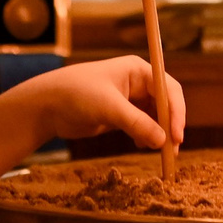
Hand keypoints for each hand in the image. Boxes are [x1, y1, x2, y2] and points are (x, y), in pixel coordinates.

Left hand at [25, 55, 188, 148]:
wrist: (46, 106)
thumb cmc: (76, 95)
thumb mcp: (109, 108)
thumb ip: (137, 123)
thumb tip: (162, 141)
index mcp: (137, 70)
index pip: (169, 89)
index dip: (176, 112)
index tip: (176, 136)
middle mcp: (137, 82)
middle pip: (165, 104)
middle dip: (170, 126)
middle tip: (173, 151)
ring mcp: (129, 99)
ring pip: (155, 117)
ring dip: (159, 134)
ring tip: (159, 152)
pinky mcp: (120, 115)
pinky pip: (142, 126)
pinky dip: (146, 136)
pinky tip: (142, 145)